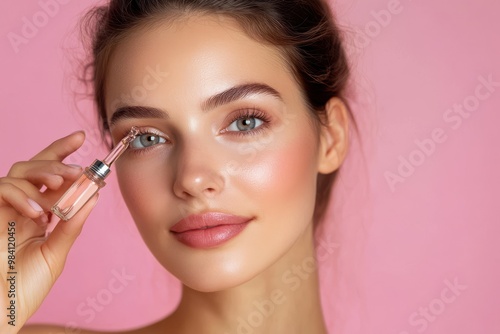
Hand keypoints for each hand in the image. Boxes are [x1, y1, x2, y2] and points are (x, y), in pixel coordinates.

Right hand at [0, 131, 98, 332]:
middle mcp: (18, 207)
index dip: (61, 152)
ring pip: (17, 172)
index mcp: (37, 213)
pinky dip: (21, 194)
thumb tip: (92, 196)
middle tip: (78, 169)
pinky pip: (1, 190)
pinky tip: (38, 211)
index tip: (81, 137)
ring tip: (60, 187)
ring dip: (43, 175)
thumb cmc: (24, 287)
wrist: (2, 310)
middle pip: (31, 166)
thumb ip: (71, 224)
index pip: (48, 175)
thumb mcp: (56, 252)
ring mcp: (2, 210)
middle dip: (56, 160)